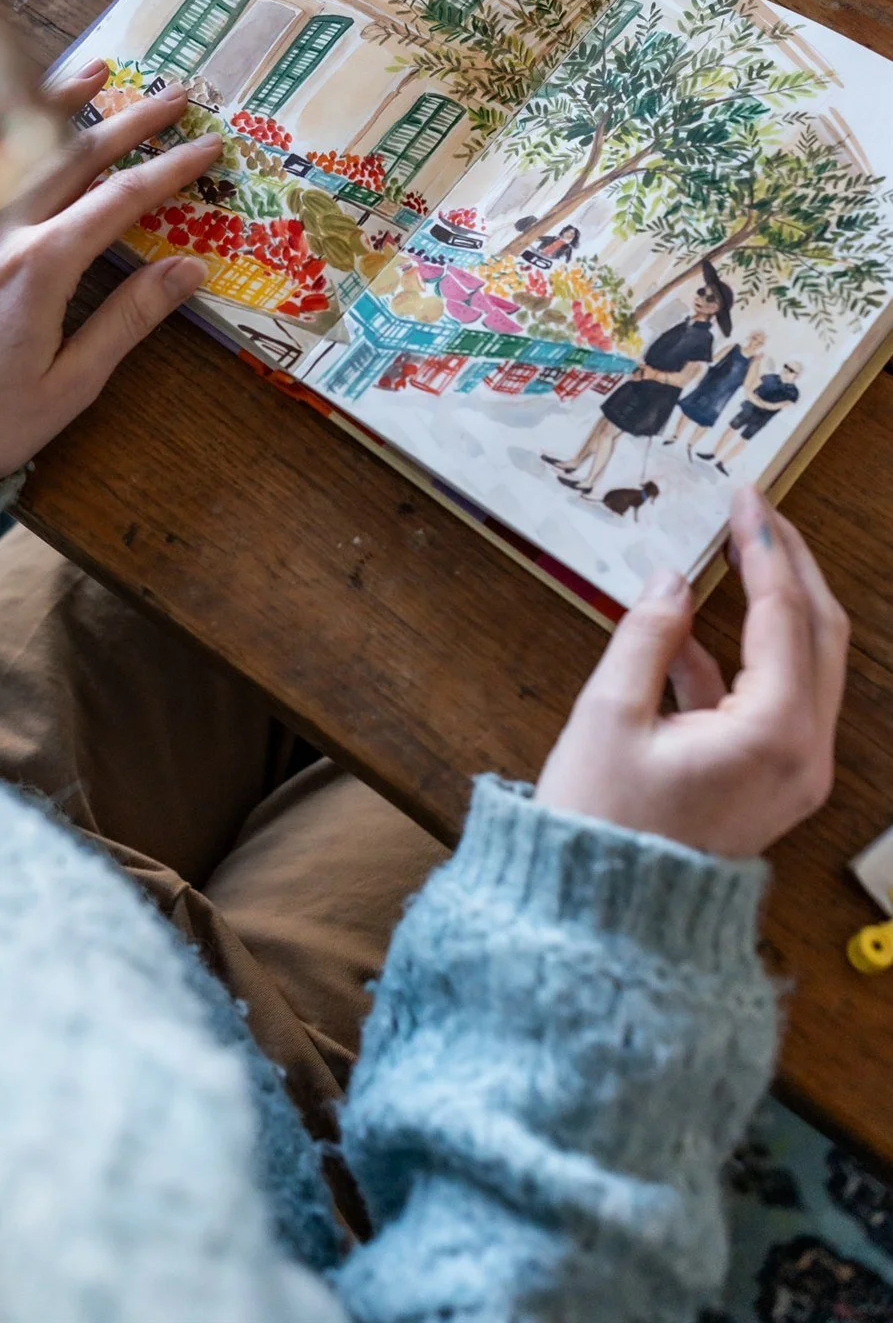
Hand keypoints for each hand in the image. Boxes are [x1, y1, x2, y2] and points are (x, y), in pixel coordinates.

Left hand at [0, 64, 219, 483]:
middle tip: (175, 97)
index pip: (119, 200)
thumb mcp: (71, 385)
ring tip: (96, 69)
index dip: (169, 170)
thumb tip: (188, 270)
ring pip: (5, 139)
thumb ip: (128, 320)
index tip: (207, 149)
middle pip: (71, 154)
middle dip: (129, 120)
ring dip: (54, 97)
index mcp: (38, 269)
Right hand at [535, 485, 848, 857]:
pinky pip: (771, 702)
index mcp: (773, 733)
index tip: (745, 498)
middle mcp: (803, 754)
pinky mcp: (769, 784)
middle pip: (818, 633)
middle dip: (790, 565)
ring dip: (774, 606)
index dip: (763, 547)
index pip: (783, 613)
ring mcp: (793, 773)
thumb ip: (647, 635)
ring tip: (735, 553)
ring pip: (803, 665)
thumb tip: (671, 581)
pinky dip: (740, 659)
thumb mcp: (611, 715)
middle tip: (758, 512)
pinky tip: (689, 628)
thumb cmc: (603, 826)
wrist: (605, 923)